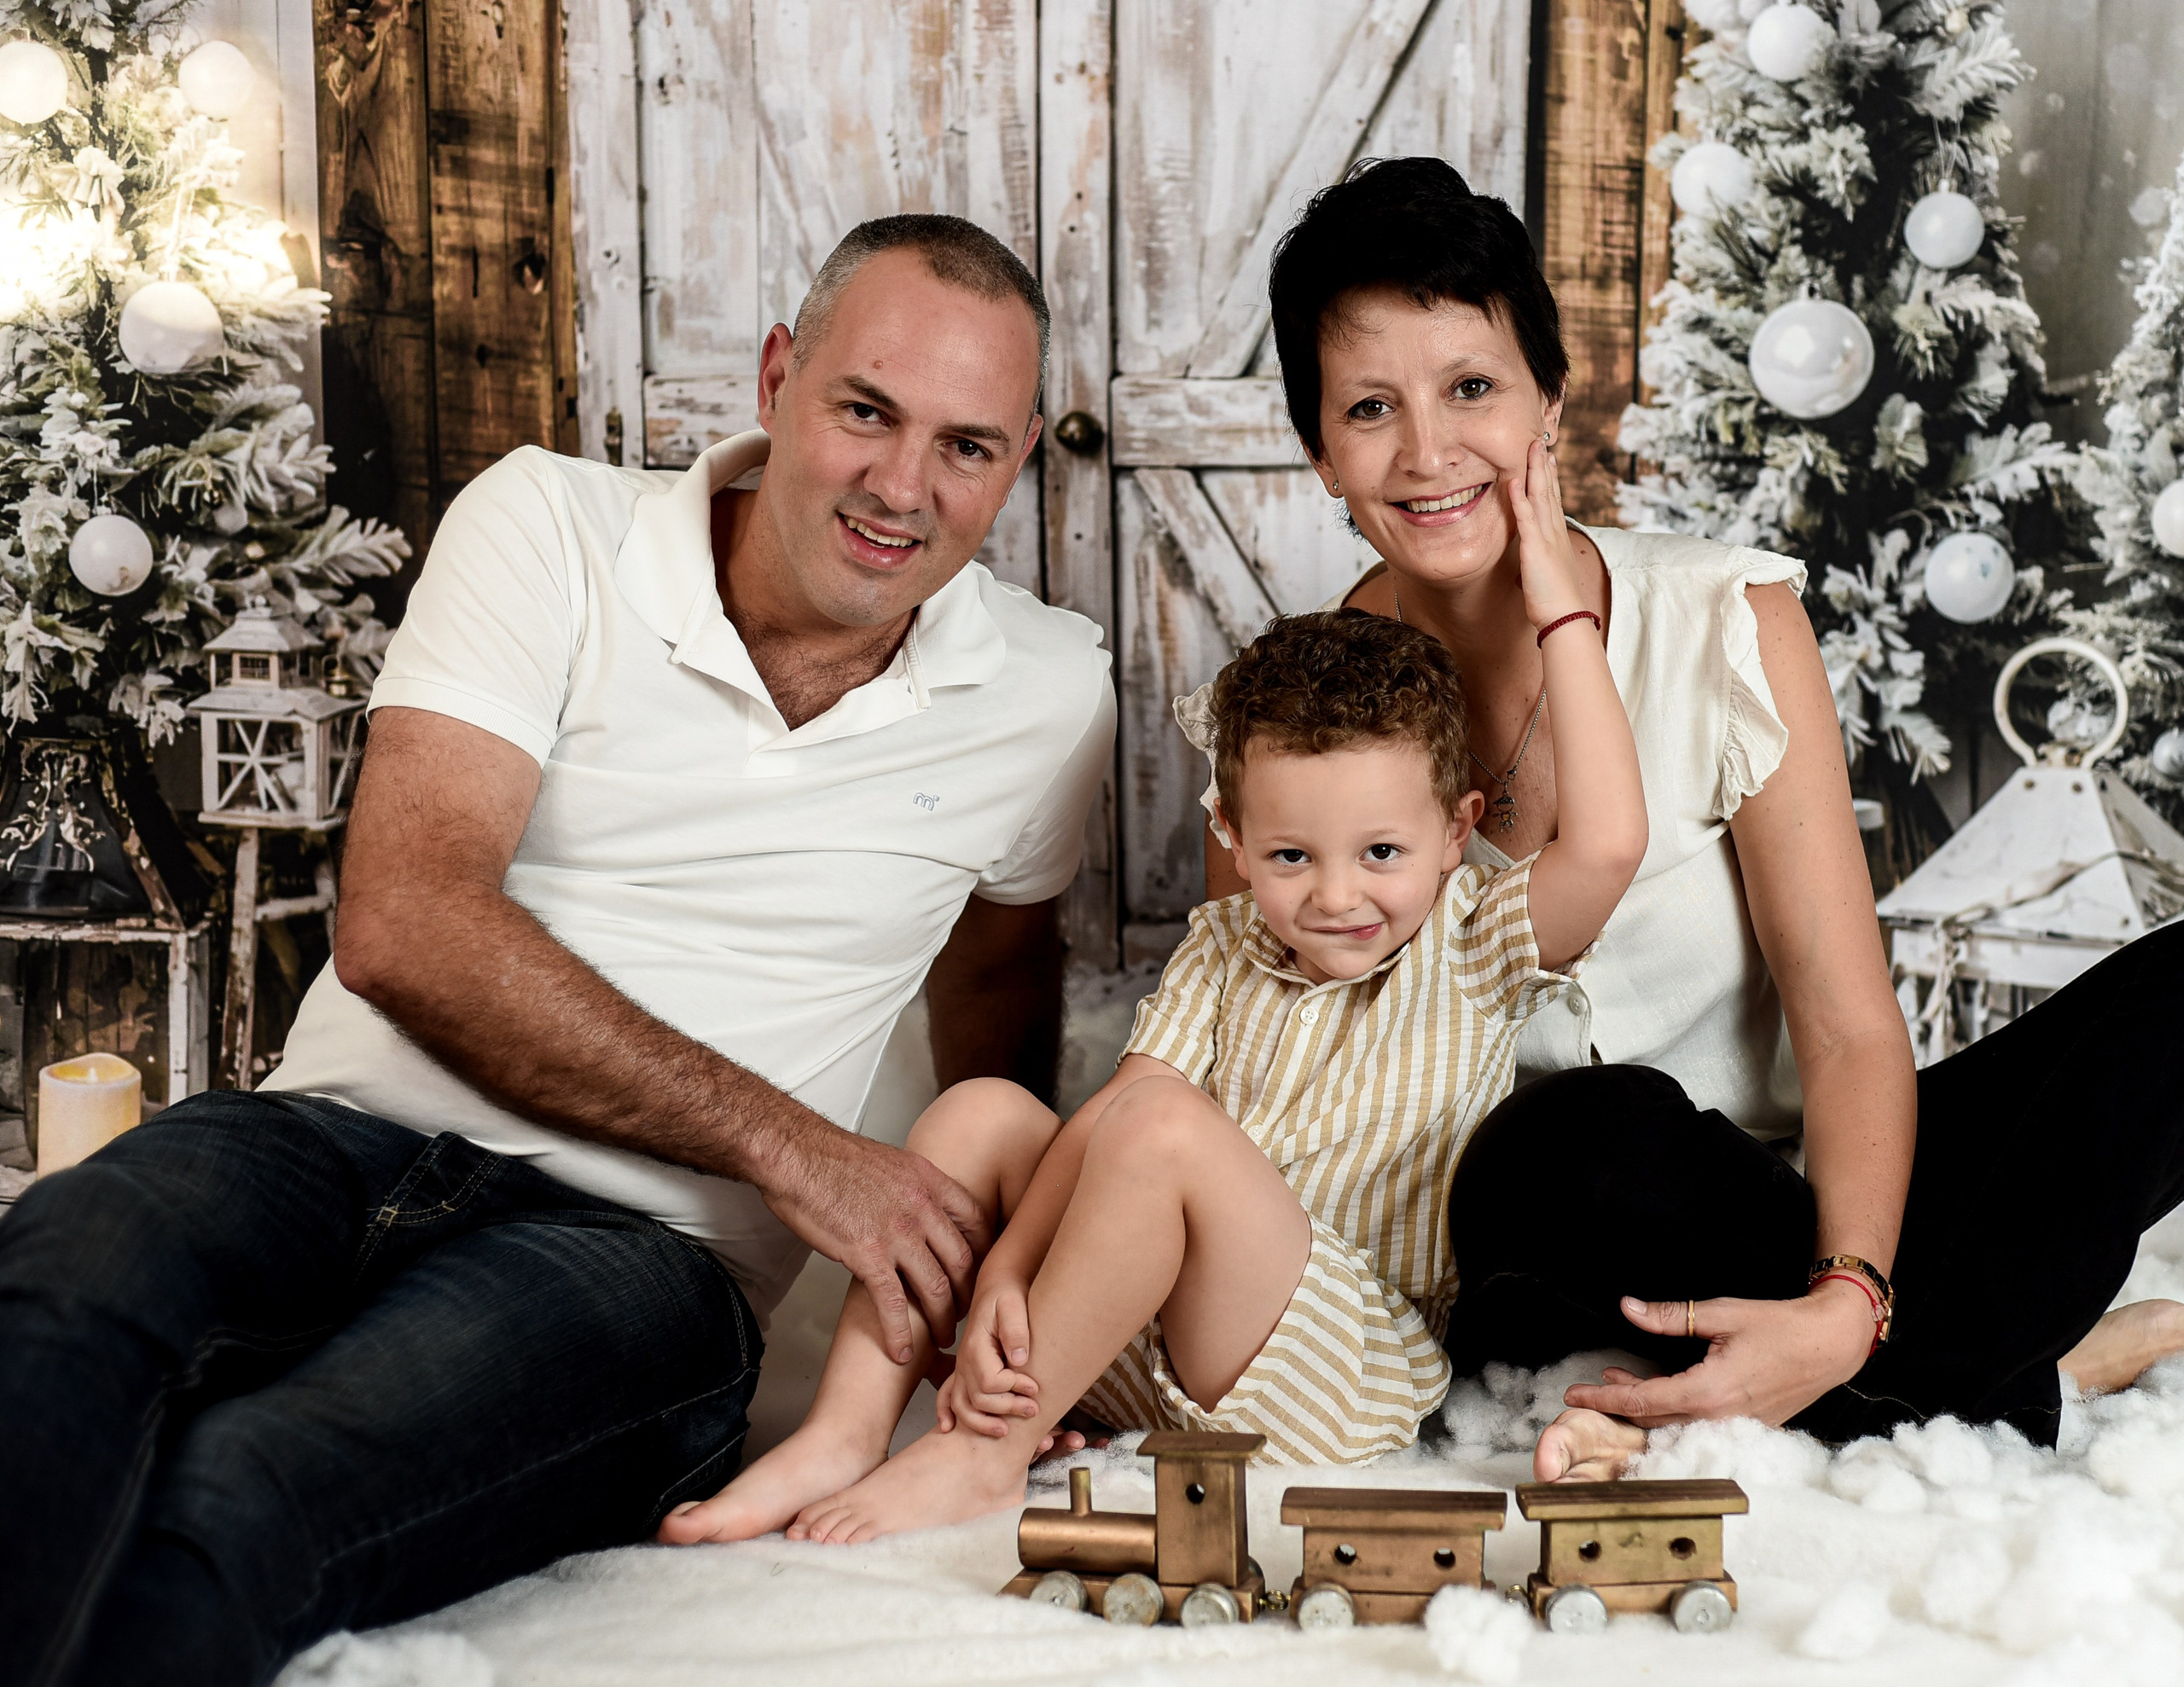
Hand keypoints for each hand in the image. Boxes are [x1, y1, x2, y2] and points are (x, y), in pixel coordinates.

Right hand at [758, 1120, 992, 1364]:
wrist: (795, 1155)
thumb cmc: (830, 1158)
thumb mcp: (888, 1161)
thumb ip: (910, 1187)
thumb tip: (915, 1207)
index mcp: (928, 1180)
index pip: (975, 1220)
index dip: (982, 1252)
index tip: (979, 1272)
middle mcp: (921, 1207)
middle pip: (961, 1260)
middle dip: (967, 1294)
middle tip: (965, 1312)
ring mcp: (897, 1233)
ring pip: (936, 1288)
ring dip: (942, 1320)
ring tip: (942, 1338)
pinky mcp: (868, 1256)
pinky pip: (893, 1304)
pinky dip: (900, 1333)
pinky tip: (902, 1351)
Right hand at [936, 1277, 1039, 1436]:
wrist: (997, 1289)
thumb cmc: (1007, 1296)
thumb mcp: (1014, 1305)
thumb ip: (1016, 1331)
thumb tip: (1020, 1361)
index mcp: (976, 1346)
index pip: (990, 1382)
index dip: (1014, 1388)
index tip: (1035, 1387)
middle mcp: (964, 1361)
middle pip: (978, 1399)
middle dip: (1007, 1408)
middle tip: (1033, 1409)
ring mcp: (961, 1369)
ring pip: (962, 1406)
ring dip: (982, 1422)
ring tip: (1006, 1431)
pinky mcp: (964, 1372)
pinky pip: (948, 1397)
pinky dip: (947, 1414)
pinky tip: (950, 1429)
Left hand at [1505, 433, 1588, 630]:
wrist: (1565, 616)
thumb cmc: (1556, 601)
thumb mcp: (1546, 574)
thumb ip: (1539, 562)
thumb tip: (1532, 564)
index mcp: (1556, 536)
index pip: (1552, 500)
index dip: (1549, 478)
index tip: (1548, 458)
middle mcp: (1554, 531)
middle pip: (1548, 491)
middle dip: (1544, 465)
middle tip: (1541, 441)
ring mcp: (1546, 537)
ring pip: (1540, 497)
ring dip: (1535, 471)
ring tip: (1531, 448)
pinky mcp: (1535, 547)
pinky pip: (1526, 517)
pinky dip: (1520, 498)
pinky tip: (1515, 479)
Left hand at [1559, 1281, 1876, 1427]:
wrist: (1831, 1345)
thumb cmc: (1779, 1326)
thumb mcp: (1721, 1314)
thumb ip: (1671, 1317)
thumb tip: (1629, 1308)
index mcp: (1708, 1392)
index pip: (1642, 1402)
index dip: (1603, 1399)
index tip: (1573, 1393)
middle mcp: (1719, 1418)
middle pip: (1653, 1420)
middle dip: (1618, 1405)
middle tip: (1589, 1388)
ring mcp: (1735, 1427)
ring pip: (1675, 1425)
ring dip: (1644, 1407)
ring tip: (1620, 1383)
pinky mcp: (1747, 1426)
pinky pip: (1698, 1425)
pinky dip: (1672, 1412)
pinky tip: (1662, 1392)